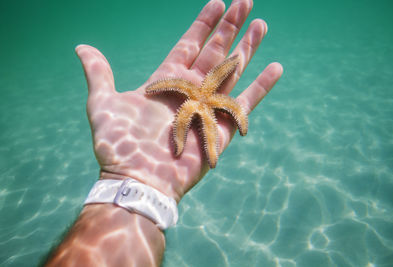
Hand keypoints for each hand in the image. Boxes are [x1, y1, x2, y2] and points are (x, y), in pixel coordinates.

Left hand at [75, 0, 281, 202]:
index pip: (189, 44)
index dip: (203, 24)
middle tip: (245, 2)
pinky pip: (245, 103)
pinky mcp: (221, 127)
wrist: (138, 180)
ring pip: (232, 71)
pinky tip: (274, 67)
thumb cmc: (119, 144)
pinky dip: (260, 86)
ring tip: (261, 24)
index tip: (217, 2)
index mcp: (166, 81)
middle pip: (214, 52)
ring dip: (247, 47)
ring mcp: (207, 108)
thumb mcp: (102, 102)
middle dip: (230, 27)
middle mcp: (189, 91)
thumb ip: (99, 73)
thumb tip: (82, 48)